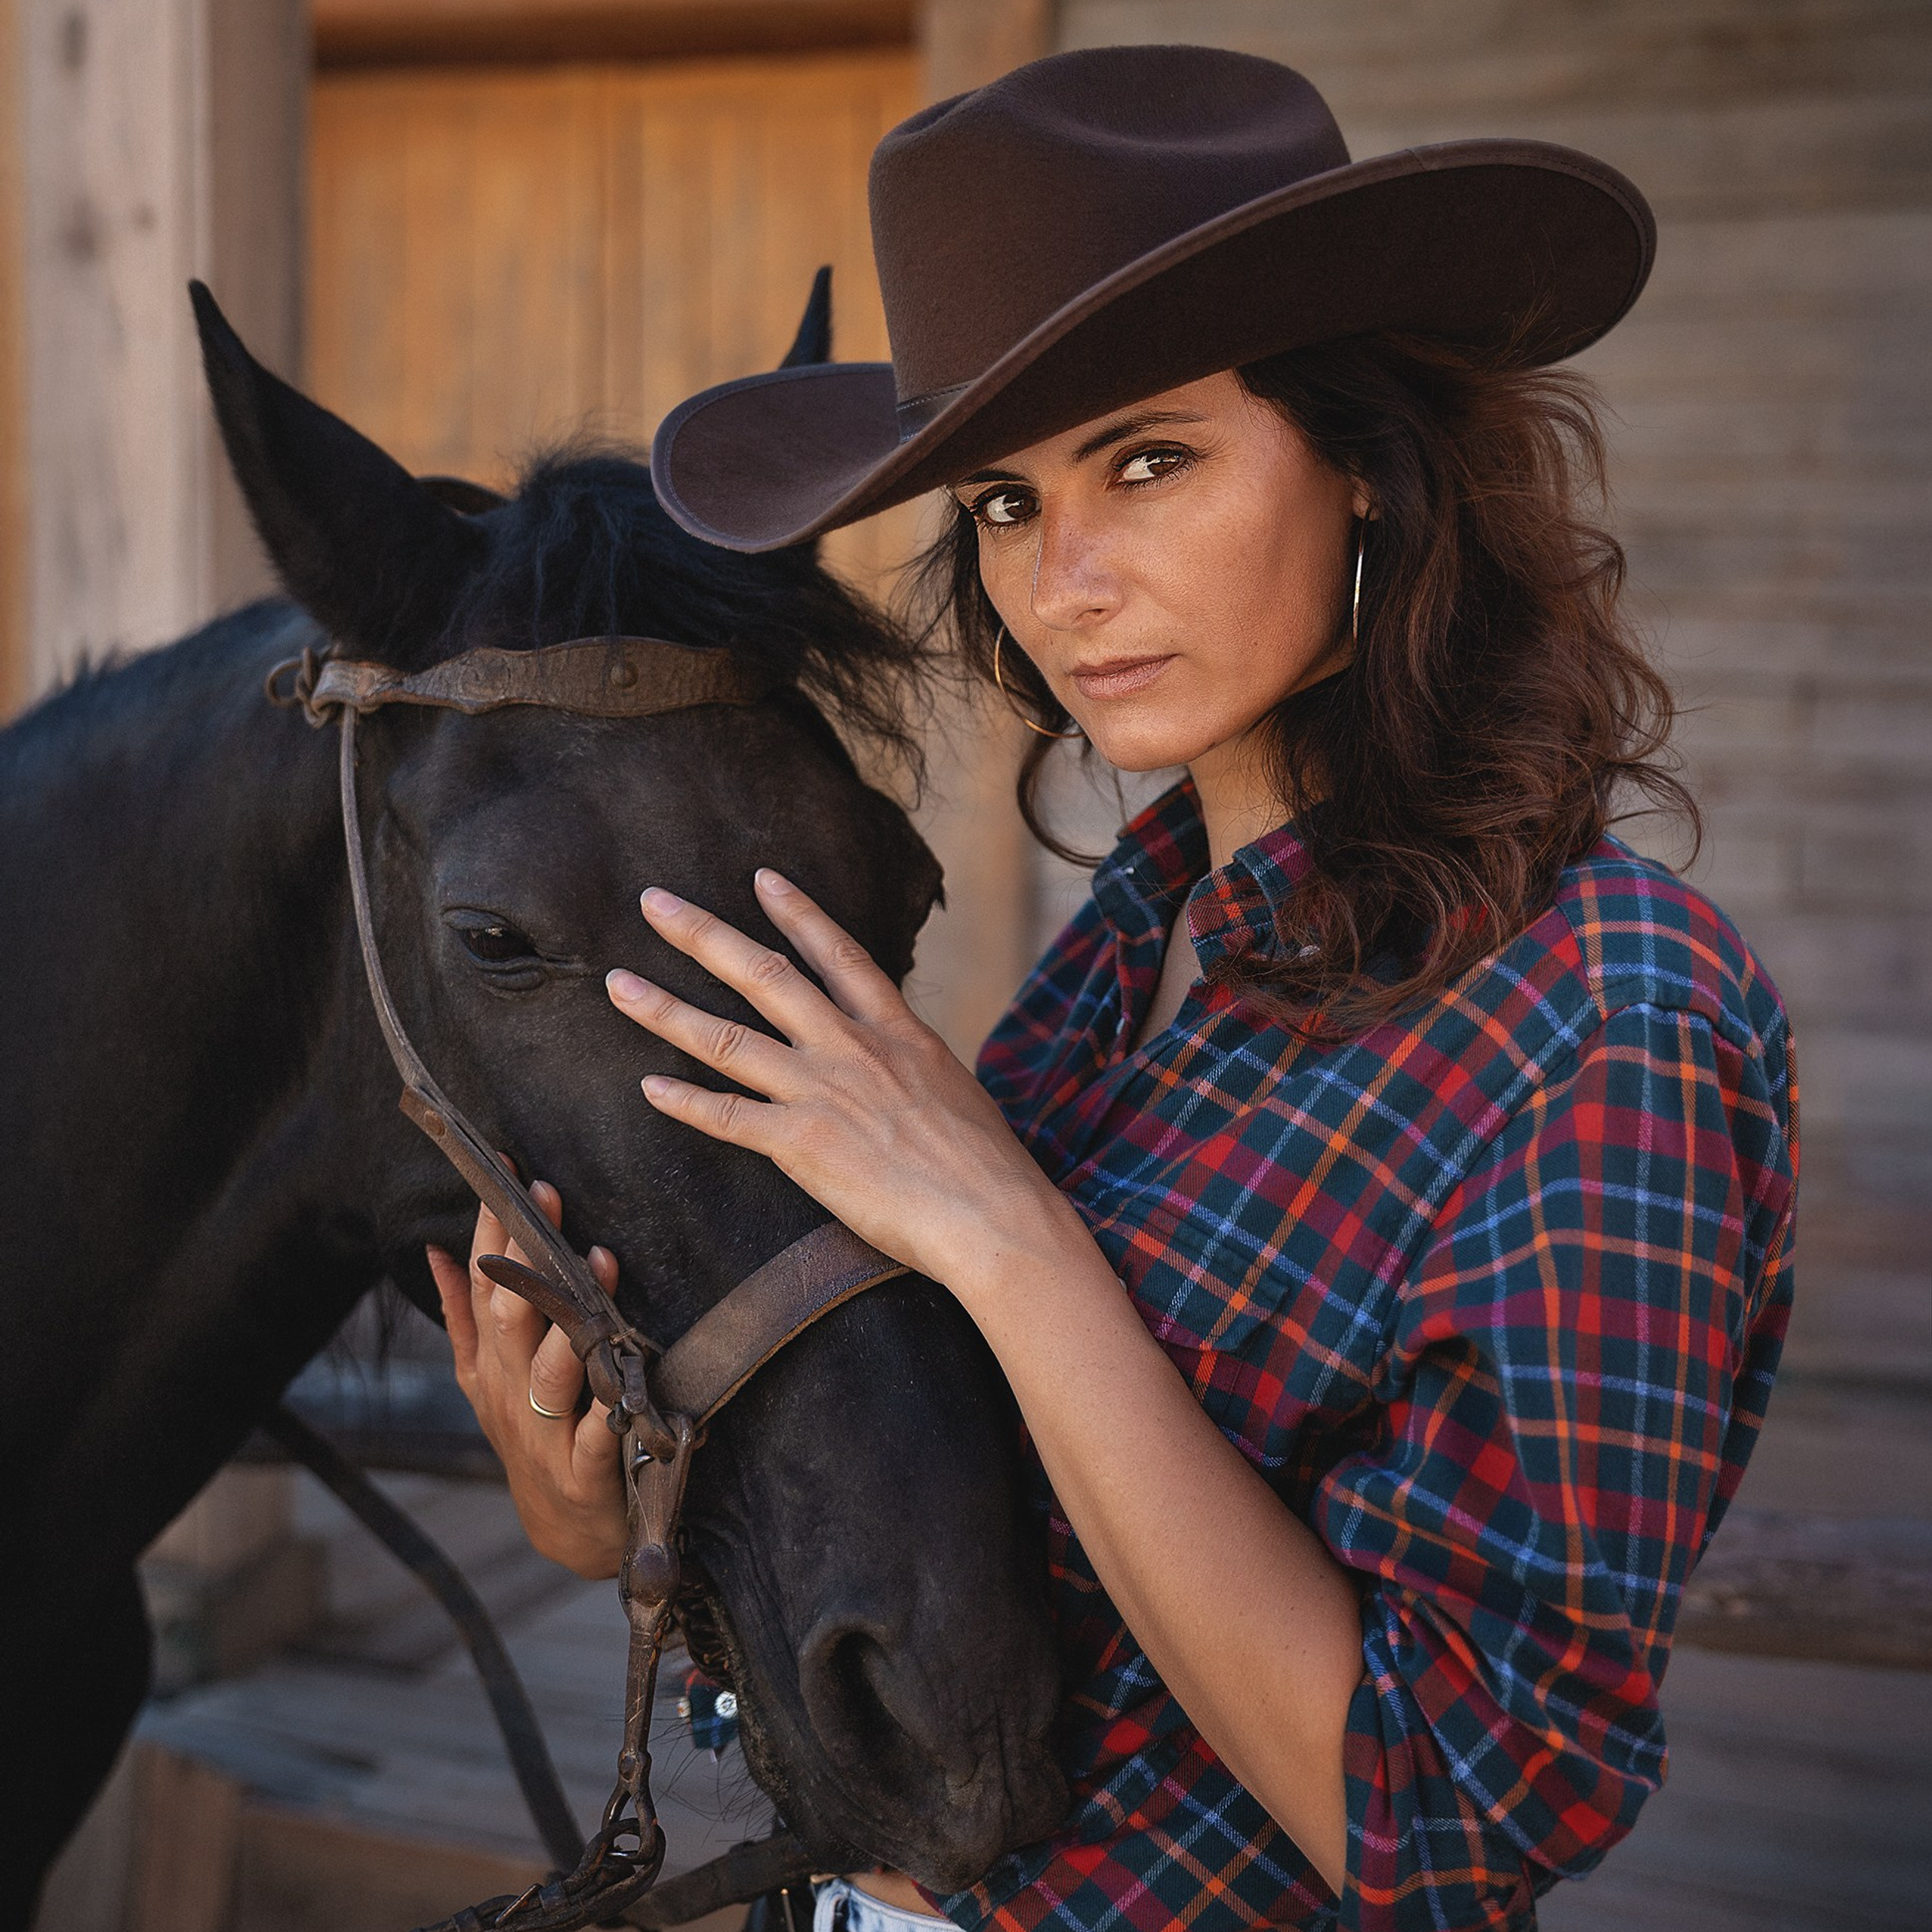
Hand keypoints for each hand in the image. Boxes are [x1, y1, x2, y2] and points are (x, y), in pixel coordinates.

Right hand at [428, 1182, 626, 1578]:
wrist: (565, 1531)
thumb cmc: (532, 1437)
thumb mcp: (487, 1379)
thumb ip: (464, 1316)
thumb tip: (439, 1251)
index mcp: (492, 1363)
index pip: (487, 1284)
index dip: (493, 1229)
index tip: (507, 1171)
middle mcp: (512, 1391)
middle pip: (513, 1316)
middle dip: (529, 1255)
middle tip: (547, 1197)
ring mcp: (546, 1433)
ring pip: (552, 1370)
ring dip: (571, 1319)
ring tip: (595, 1267)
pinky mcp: (585, 1473)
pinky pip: (594, 1437)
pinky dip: (604, 1409)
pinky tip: (619, 1374)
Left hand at [604, 870, 1074, 1291]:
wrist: (993, 1214)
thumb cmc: (989, 1168)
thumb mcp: (956, 1091)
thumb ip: (915, 1068)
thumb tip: (906, 1069)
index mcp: (897, 1031)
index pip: (839, 954)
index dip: (797, 913)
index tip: (762, 878)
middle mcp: (852, 1048)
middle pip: (763, 975)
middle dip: (702, 933)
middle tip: (654, 902)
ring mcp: (822, 1092)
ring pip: (727, 1037)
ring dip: (665, 1009)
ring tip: (619, 984)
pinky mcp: (802, 1144)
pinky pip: (728, 1117)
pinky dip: (685, 1102)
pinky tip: (649, 1089)